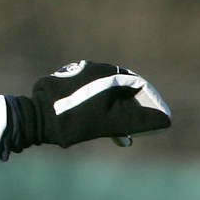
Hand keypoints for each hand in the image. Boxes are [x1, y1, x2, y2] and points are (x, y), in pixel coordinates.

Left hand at [7, 61, 171, 150]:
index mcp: (106, 74)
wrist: (34, 118)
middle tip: (142, 127)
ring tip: (122, 130)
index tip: (161, 118)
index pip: (139, 85)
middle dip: (135, 109)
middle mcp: (93, 69)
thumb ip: (138, 121)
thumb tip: (165, 121)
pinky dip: (100, 107)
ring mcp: (78, 74)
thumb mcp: (110, 123)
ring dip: (117, 110)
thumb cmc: (73, 121)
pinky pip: (90, 93)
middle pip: (123, 88)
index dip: (152, 102)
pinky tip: (100, 122)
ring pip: (106, 92)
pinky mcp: (66, 82)